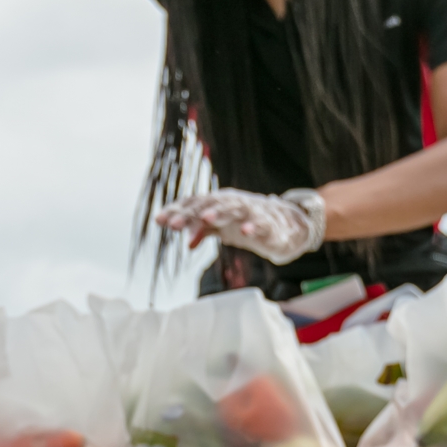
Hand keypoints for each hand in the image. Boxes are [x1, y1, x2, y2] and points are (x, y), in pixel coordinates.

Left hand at [158, 187, 326, 263]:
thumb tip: (187, 243)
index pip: (195, 204)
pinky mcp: (271, 225)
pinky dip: (254, 227)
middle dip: (191, 213)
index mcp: (220, 203)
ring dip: (220, 213)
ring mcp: (253, 212)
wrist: (287, 223)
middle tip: (174, 223)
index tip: (159, 220)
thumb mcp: (223, 228)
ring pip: (235, 209)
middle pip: (210, 204)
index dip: (178, 211)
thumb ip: (203, 231)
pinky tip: (246, 231)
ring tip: (206, 218)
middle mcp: (234, 203)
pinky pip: (262, 224)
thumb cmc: (248, 222)